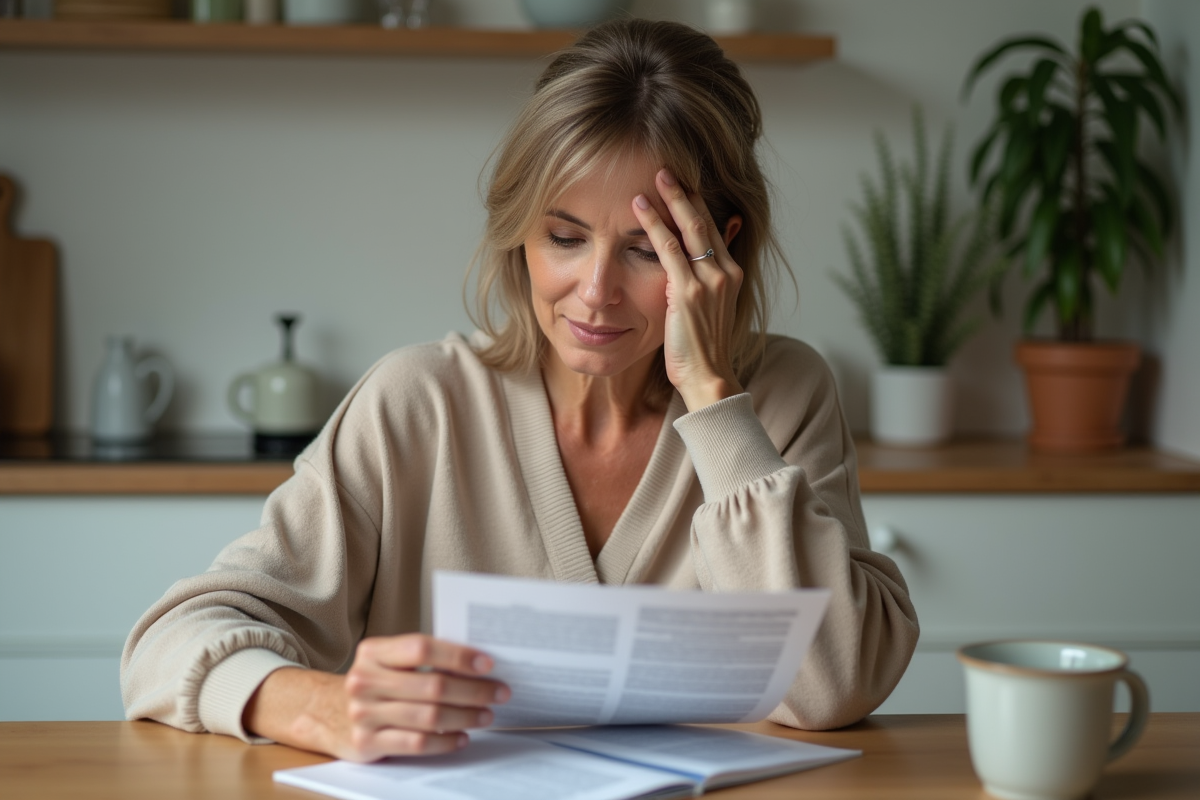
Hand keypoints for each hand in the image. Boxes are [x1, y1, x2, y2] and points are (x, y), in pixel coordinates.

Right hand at [243, 634, 508, 761]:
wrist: (326, 714)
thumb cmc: (375, 683)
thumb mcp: (389, 663)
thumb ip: (424, 659)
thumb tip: (478, 663)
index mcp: (373, 652)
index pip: (421, 647)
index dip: (458, 655)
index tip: (487, 663)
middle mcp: (364, 681)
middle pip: (432, 685)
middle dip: (473, 690)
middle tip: (499, 692)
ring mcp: (363, 713)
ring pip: (429, 716)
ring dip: (465, 716)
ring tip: (486, 715)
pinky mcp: (366, 743)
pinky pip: (416, 743)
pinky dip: (445, 742)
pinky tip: (461, 737)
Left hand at [632, 169, 744, 410]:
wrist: (708, 377)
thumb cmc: (703, 347)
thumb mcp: (712, 307)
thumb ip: (711, 276)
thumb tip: (713, 245)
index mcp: (731, 274)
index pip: (714, 229)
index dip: (697, 204)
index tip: (683, 183)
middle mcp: (725, 273)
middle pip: (705, 222)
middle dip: (685, 193)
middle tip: (666, 168)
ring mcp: (709, 281)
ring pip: (689, 229)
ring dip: (670, 200)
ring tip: (655, 177)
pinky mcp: (689, 292)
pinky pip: (669, 250)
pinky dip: (654, 225)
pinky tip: (640, 208)